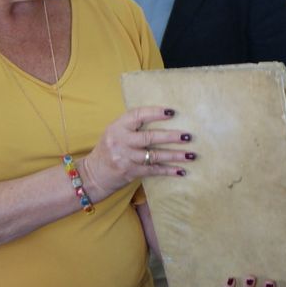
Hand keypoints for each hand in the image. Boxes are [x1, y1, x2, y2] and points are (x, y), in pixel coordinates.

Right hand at [79, 105, 194, 195]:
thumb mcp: (115, 132)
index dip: (155, 113)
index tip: (172, 112)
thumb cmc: (109, 149)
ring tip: (191, 155)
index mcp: (117, 127)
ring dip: (175, 155)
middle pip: (149, 137)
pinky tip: (181, 171)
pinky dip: (168, 170)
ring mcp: (125, 158)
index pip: (138, 115)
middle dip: (171, 137)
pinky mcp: (130, 172)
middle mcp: (120, 141)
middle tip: (188, 136)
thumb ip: (132, 126)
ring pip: (155, 155)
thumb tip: (162, 117)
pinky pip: (153, 170)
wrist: (93, 174)